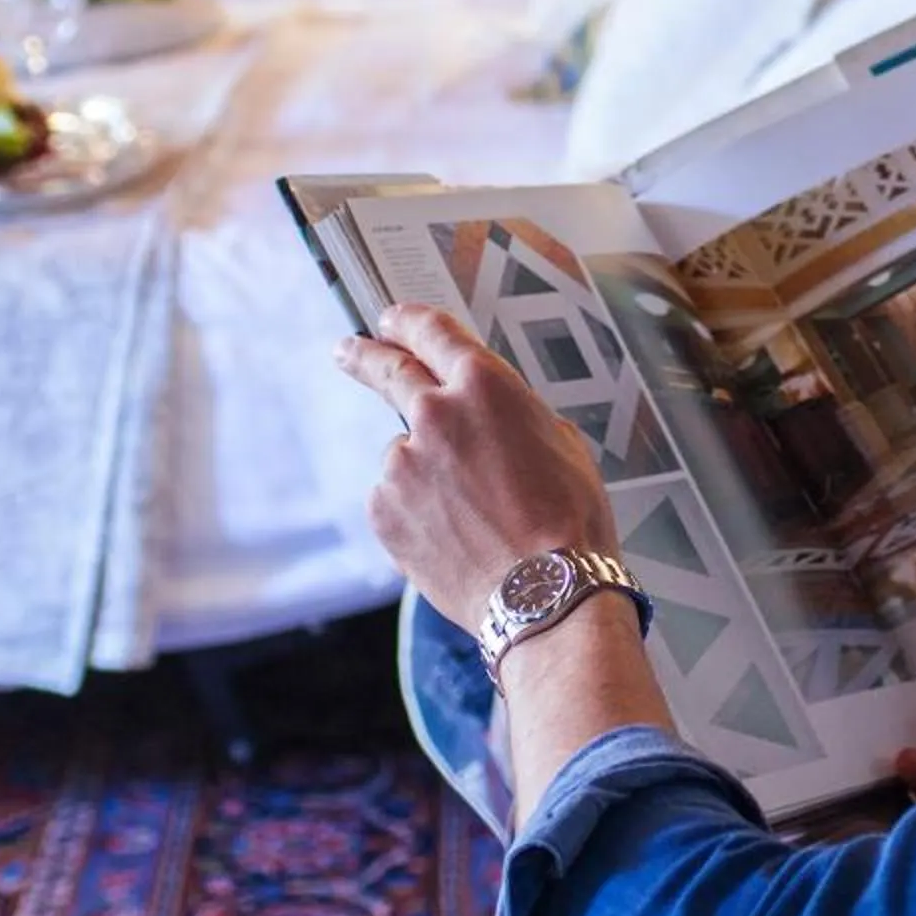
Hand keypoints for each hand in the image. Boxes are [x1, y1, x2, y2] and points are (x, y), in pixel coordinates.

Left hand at [345, 304, 620, 630]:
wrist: (545, 595)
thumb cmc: (567, 522)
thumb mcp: (561, 443)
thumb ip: (514, 417)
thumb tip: (494, 422)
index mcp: (485, 386)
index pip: (433, 331)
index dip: (407, 321)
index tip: (390, 320)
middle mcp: (435, 413)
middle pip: (387, 369)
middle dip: (364, 356)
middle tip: (348, 351)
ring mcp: (403, 463)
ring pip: (404, 453)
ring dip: (425, 471)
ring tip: (471, 515)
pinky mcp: (384, 509)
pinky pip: (396, 498)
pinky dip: (416, 511)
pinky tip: (454, 537)